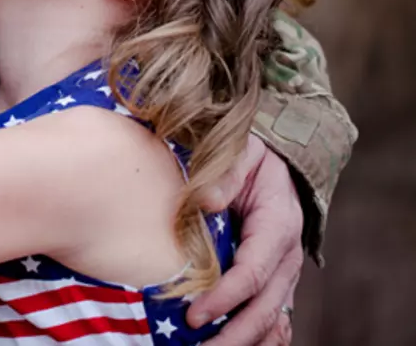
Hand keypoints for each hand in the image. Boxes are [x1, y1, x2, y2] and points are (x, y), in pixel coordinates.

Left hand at [189, 134, 303, 345]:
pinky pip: (273, 319)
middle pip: (265, 310)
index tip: (194, 315)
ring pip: (271, 321)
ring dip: (244, 342)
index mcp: (277, 228)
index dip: (224, 298)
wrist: (281, 165)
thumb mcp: (242, 154)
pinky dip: (259, 338)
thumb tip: (204, 201)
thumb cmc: (253, 159)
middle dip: (234, 336)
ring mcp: (284, 274)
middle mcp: (287, 258)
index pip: (252, 273)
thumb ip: (225, 176)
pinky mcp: (275, 282)